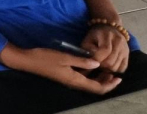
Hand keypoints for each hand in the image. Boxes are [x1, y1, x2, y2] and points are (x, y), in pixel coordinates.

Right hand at [5, 46, 120, 94]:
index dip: (110, 85)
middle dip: (107, 82)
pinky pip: (82, 79)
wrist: (27, 60)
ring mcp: (69, 80)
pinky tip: (92, 66)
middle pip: (94, 88)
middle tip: (115, 72)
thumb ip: (82, 61)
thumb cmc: (45, 58)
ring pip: (89, 84)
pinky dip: (91, 75)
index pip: (97, 88)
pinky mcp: (65, 76)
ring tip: (106, 69)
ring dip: (99, 79)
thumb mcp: (65, 57)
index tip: (119, 77)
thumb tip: (97, 63)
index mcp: (75, 80)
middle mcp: (73, 83)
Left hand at [82, 25, 129, 74]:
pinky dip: (115, 70)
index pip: (105, 50)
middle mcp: (119, 42)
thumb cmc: (95, 35)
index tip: (91, 62)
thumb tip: (92, 62)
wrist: (110, 28)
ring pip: (116, 66)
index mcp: (107, 35)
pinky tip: (109, 66)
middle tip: (95, 64)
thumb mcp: (88, 39)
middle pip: (111, 61)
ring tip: (101, 65)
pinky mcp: (128, 54)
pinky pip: (122, 68)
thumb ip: (87, 50)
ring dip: (107, 69)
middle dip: (101, 65)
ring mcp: (125, 49)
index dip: (97, 59)